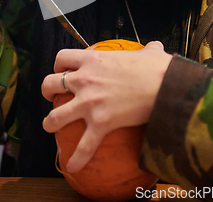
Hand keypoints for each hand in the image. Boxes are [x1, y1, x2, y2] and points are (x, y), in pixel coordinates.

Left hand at [41, 41, 171, 172]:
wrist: (166, 85)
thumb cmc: (158, 68)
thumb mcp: (149, 53)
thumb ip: (147, 50)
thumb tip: (156, 46)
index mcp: (93, 60)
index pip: (62, 58)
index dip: (59, 65)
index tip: (63, 70)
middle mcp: (85, 79)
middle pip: (50, 83)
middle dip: (47, 91)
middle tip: (52, 97)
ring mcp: (90, 102)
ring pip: (55, 115)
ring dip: (50, 122)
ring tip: (50, 126)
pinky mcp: (101, 123)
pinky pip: (84, 146)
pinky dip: (77, 158)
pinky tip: (72, 166)